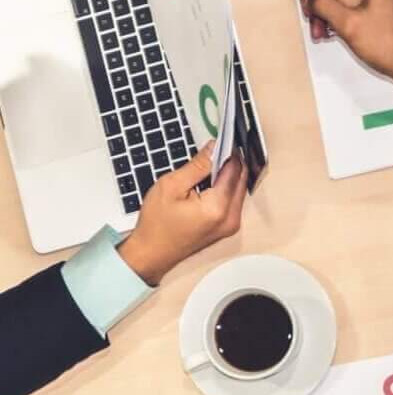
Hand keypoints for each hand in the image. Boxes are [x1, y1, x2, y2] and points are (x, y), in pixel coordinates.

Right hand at [115, 144, 246, 286]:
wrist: (150, 254)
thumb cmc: (156, 225)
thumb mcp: (170, 187)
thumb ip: (197, 166)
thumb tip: (214, 148)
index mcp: (217, 208)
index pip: (234, 170)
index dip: (229, 152)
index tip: (223, 140)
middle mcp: (230, 218)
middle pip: (241, 179)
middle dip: (231, 162)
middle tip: (215, 150)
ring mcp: (231, 225)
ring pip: (239, 189)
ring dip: (229, 175)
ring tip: (209, 167)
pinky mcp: (228, 227)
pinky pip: (233, 200)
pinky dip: (225, 188)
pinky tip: (210, 183)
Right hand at [302, 0, 392, 112]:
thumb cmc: (390, 46)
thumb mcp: (348, 24)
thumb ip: (324, 6)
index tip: (311, 4)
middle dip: (325, 4)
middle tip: (317, 21)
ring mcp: (386, 1)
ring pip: (350, 1)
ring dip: (335, 14)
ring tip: (326, 32)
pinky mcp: (387, 15)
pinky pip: (360, 11)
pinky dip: (348, 19)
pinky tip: (342, 34)